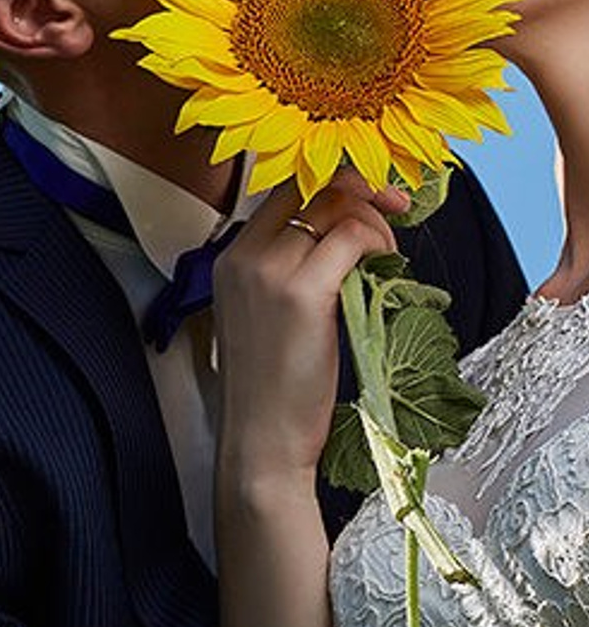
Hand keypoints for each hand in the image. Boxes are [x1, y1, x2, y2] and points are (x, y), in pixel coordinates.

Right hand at [213, 172, 408, 488]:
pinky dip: (378, 246)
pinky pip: (353, 238)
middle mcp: (243, 256)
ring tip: (388, 260)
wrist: (261, 440)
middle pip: (311, 189)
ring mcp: (269, 270)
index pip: (284, 192)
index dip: (332, 186)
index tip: (369, 197)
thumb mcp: (267, 317)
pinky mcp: (302, 292)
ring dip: (374, 224)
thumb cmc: (272, 389)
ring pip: (336, 209)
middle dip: (362, 191)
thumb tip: (344, 238)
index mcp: (230, 259)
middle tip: (396, 212)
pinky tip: (386, 271)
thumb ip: (289, 273)